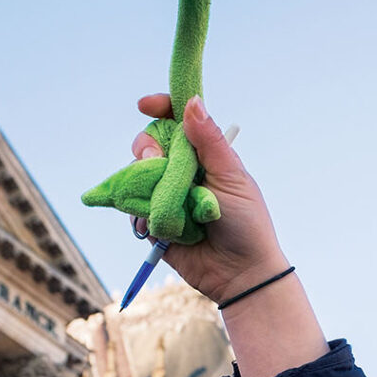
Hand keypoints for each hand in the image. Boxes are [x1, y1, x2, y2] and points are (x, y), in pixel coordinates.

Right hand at [130, 94, 287, 301]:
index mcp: (204, 155)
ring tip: (166, 205)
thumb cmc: (246, 223)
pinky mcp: (151, 219)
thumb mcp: (231, 177)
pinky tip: (156, 225)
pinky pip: (130, 207)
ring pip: (134, 175)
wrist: (238, 273)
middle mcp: (181, 170)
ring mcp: (164, 194)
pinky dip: (139, 214)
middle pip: (148, 144)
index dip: (160, 108)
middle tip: (156, 162)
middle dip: (146, 150)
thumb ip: (209, 142)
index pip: (177, 122)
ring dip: (144, 186)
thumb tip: (192, 102)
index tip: (144, 105)